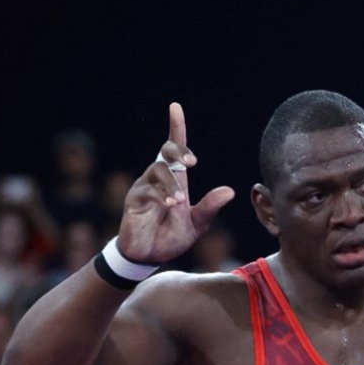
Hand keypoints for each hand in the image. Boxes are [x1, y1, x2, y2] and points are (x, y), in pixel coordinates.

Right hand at [118, 103, 234, 263]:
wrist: (150, 256)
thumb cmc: (172, 236)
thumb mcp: (197, 223)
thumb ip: (210, 206)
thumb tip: (230, 191)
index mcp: (176, 180)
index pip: (175, 149)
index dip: (176, 127)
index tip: (175, 108)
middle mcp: (159, 179)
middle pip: (165, 151)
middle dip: (178, 150)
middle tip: (192, 162)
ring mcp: (145, 188)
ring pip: (157, 170)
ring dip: (171, 183)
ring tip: (179, 201)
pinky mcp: (133, 200)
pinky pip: (147, 190)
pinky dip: (160, 195)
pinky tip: (169, 205)